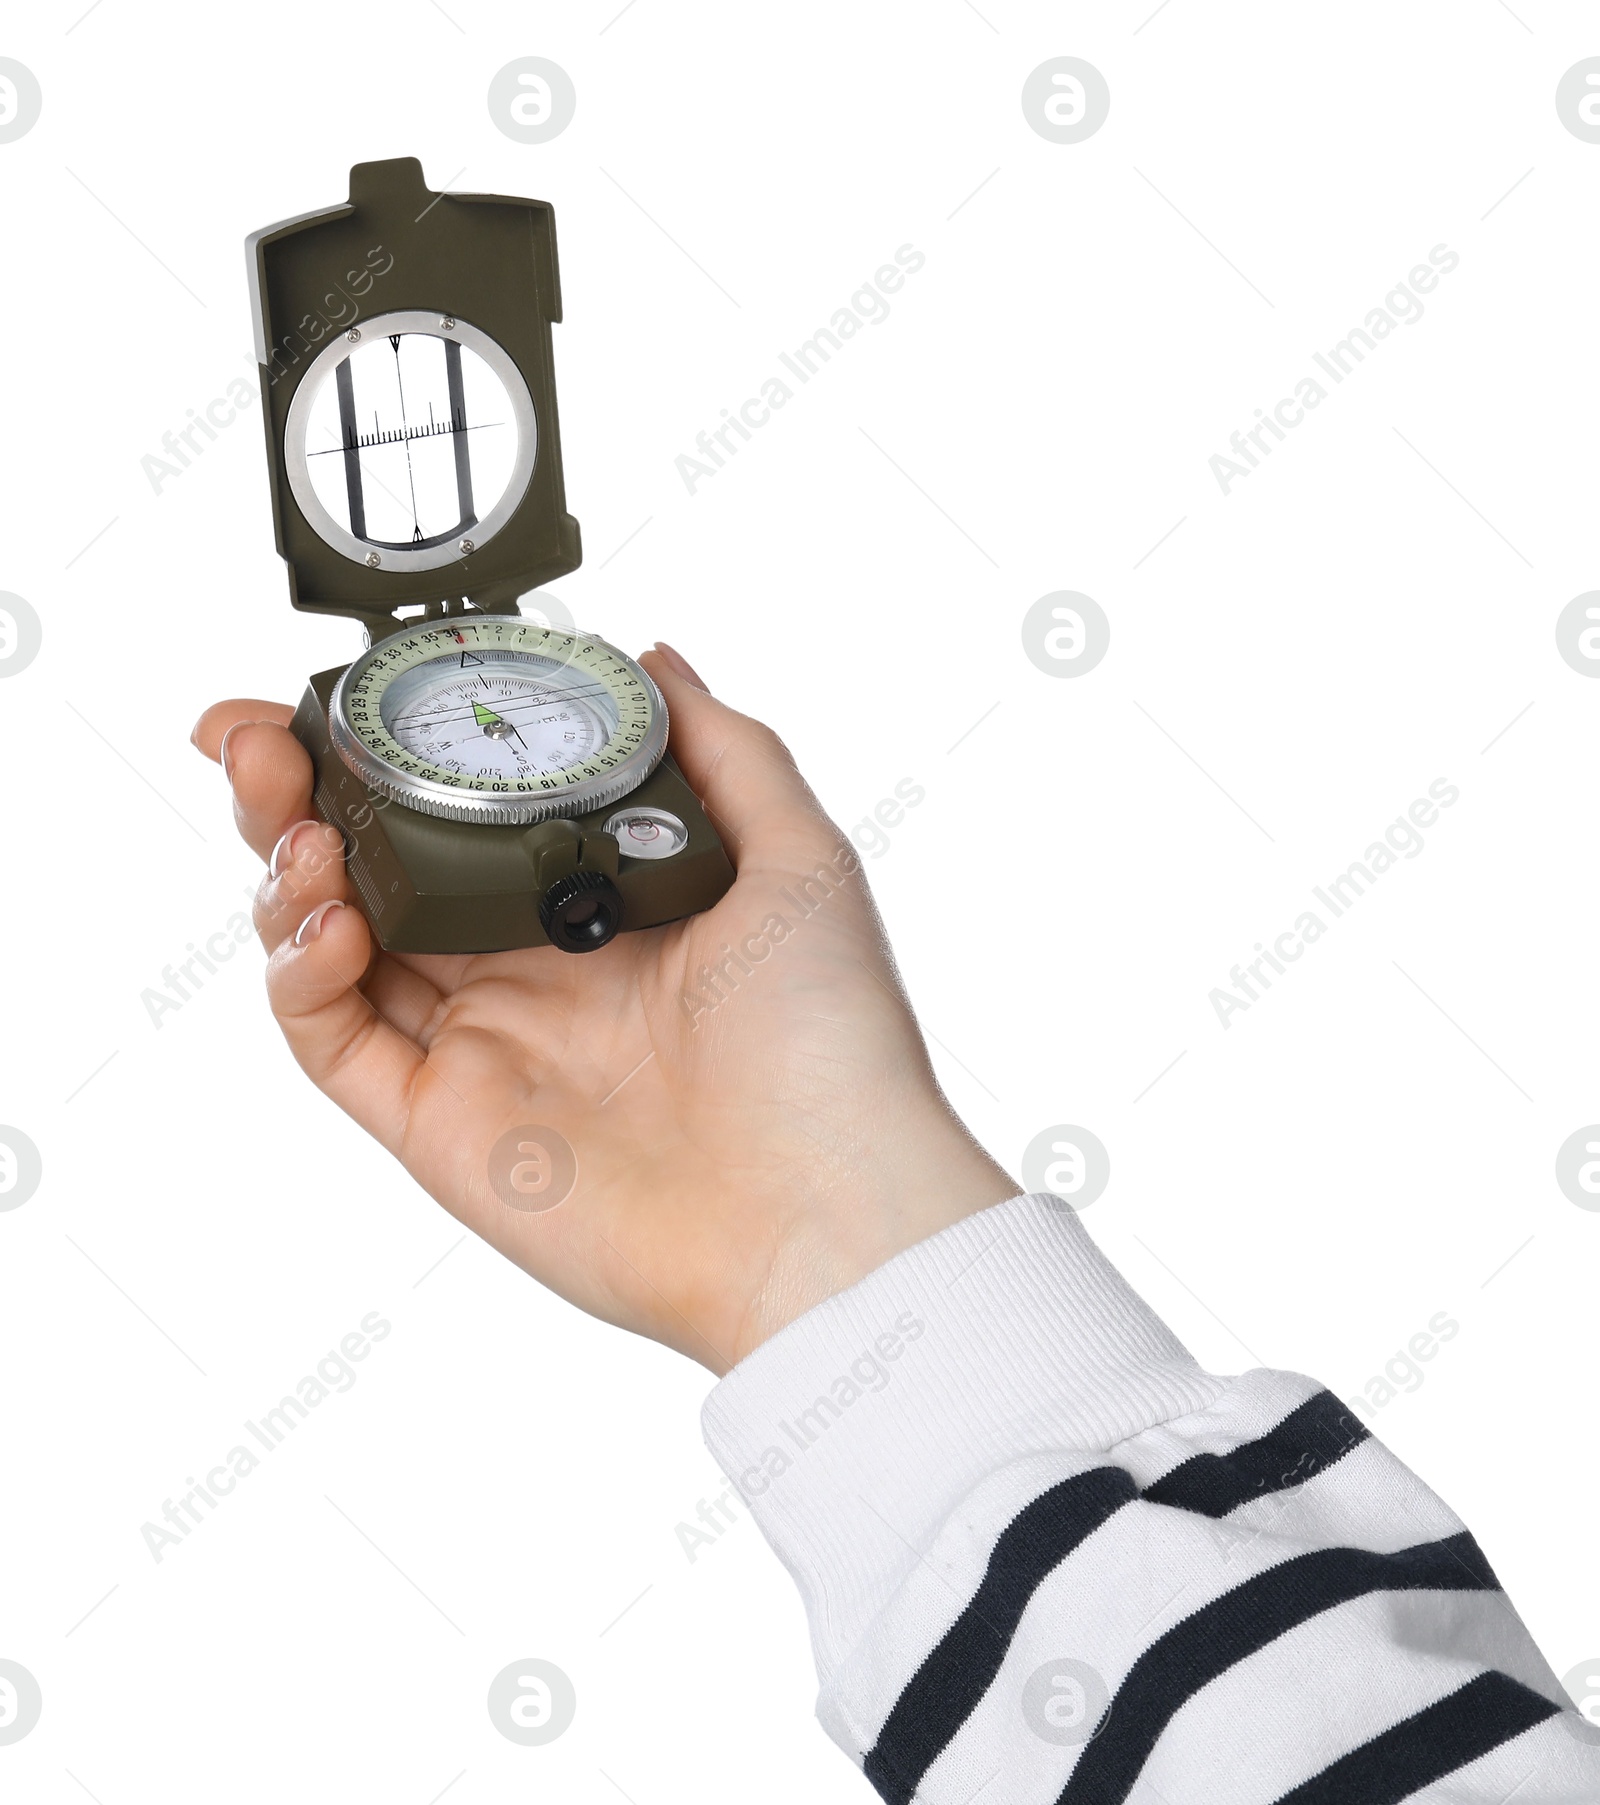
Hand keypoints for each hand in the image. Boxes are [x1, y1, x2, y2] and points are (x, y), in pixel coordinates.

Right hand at [192, 644, 1014, 1371]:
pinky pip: (334, 1040)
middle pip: (378, 865)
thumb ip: (722, 751)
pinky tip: (329, 917)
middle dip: (301, 790)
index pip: (465, 807)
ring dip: (289, 866)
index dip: (392, 747)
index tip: (333, 687)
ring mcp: (480, 1046)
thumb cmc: (831, 1043)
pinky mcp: (440, 1125)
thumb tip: (654, 659)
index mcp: (600, 901)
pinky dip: (302, 973)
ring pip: (338, 943)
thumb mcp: (797, 861)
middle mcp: (530, 968)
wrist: (823, 1212)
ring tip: (294, 816)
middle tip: (253, 734)